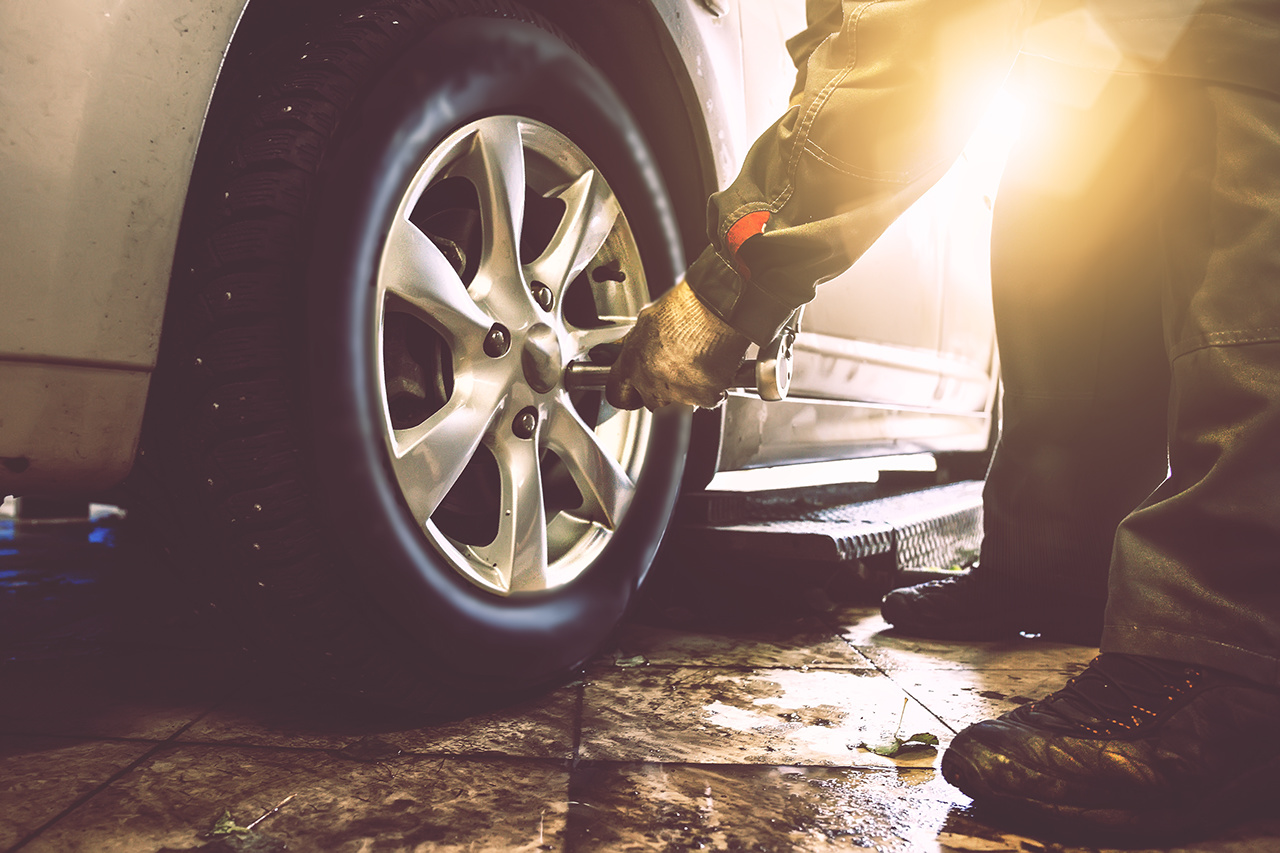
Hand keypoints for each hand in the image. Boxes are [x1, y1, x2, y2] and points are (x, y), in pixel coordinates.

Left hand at [606, 280, 750, 409]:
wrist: (715, 309)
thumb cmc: (684, 308)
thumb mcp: (647, 320)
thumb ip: (637, 342)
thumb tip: (635, 345)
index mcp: (632, 365)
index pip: (618, 394)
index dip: (628, 392)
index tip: (634, 390)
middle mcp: (652, 385)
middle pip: (652, 401)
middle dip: (662, 389)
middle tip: (676, 368)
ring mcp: (679, 394)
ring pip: (681, 402)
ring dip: (688, 389)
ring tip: (698, 363)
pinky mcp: (705, 398)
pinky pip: (708, 399)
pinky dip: (712, 387)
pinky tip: (714, 366)